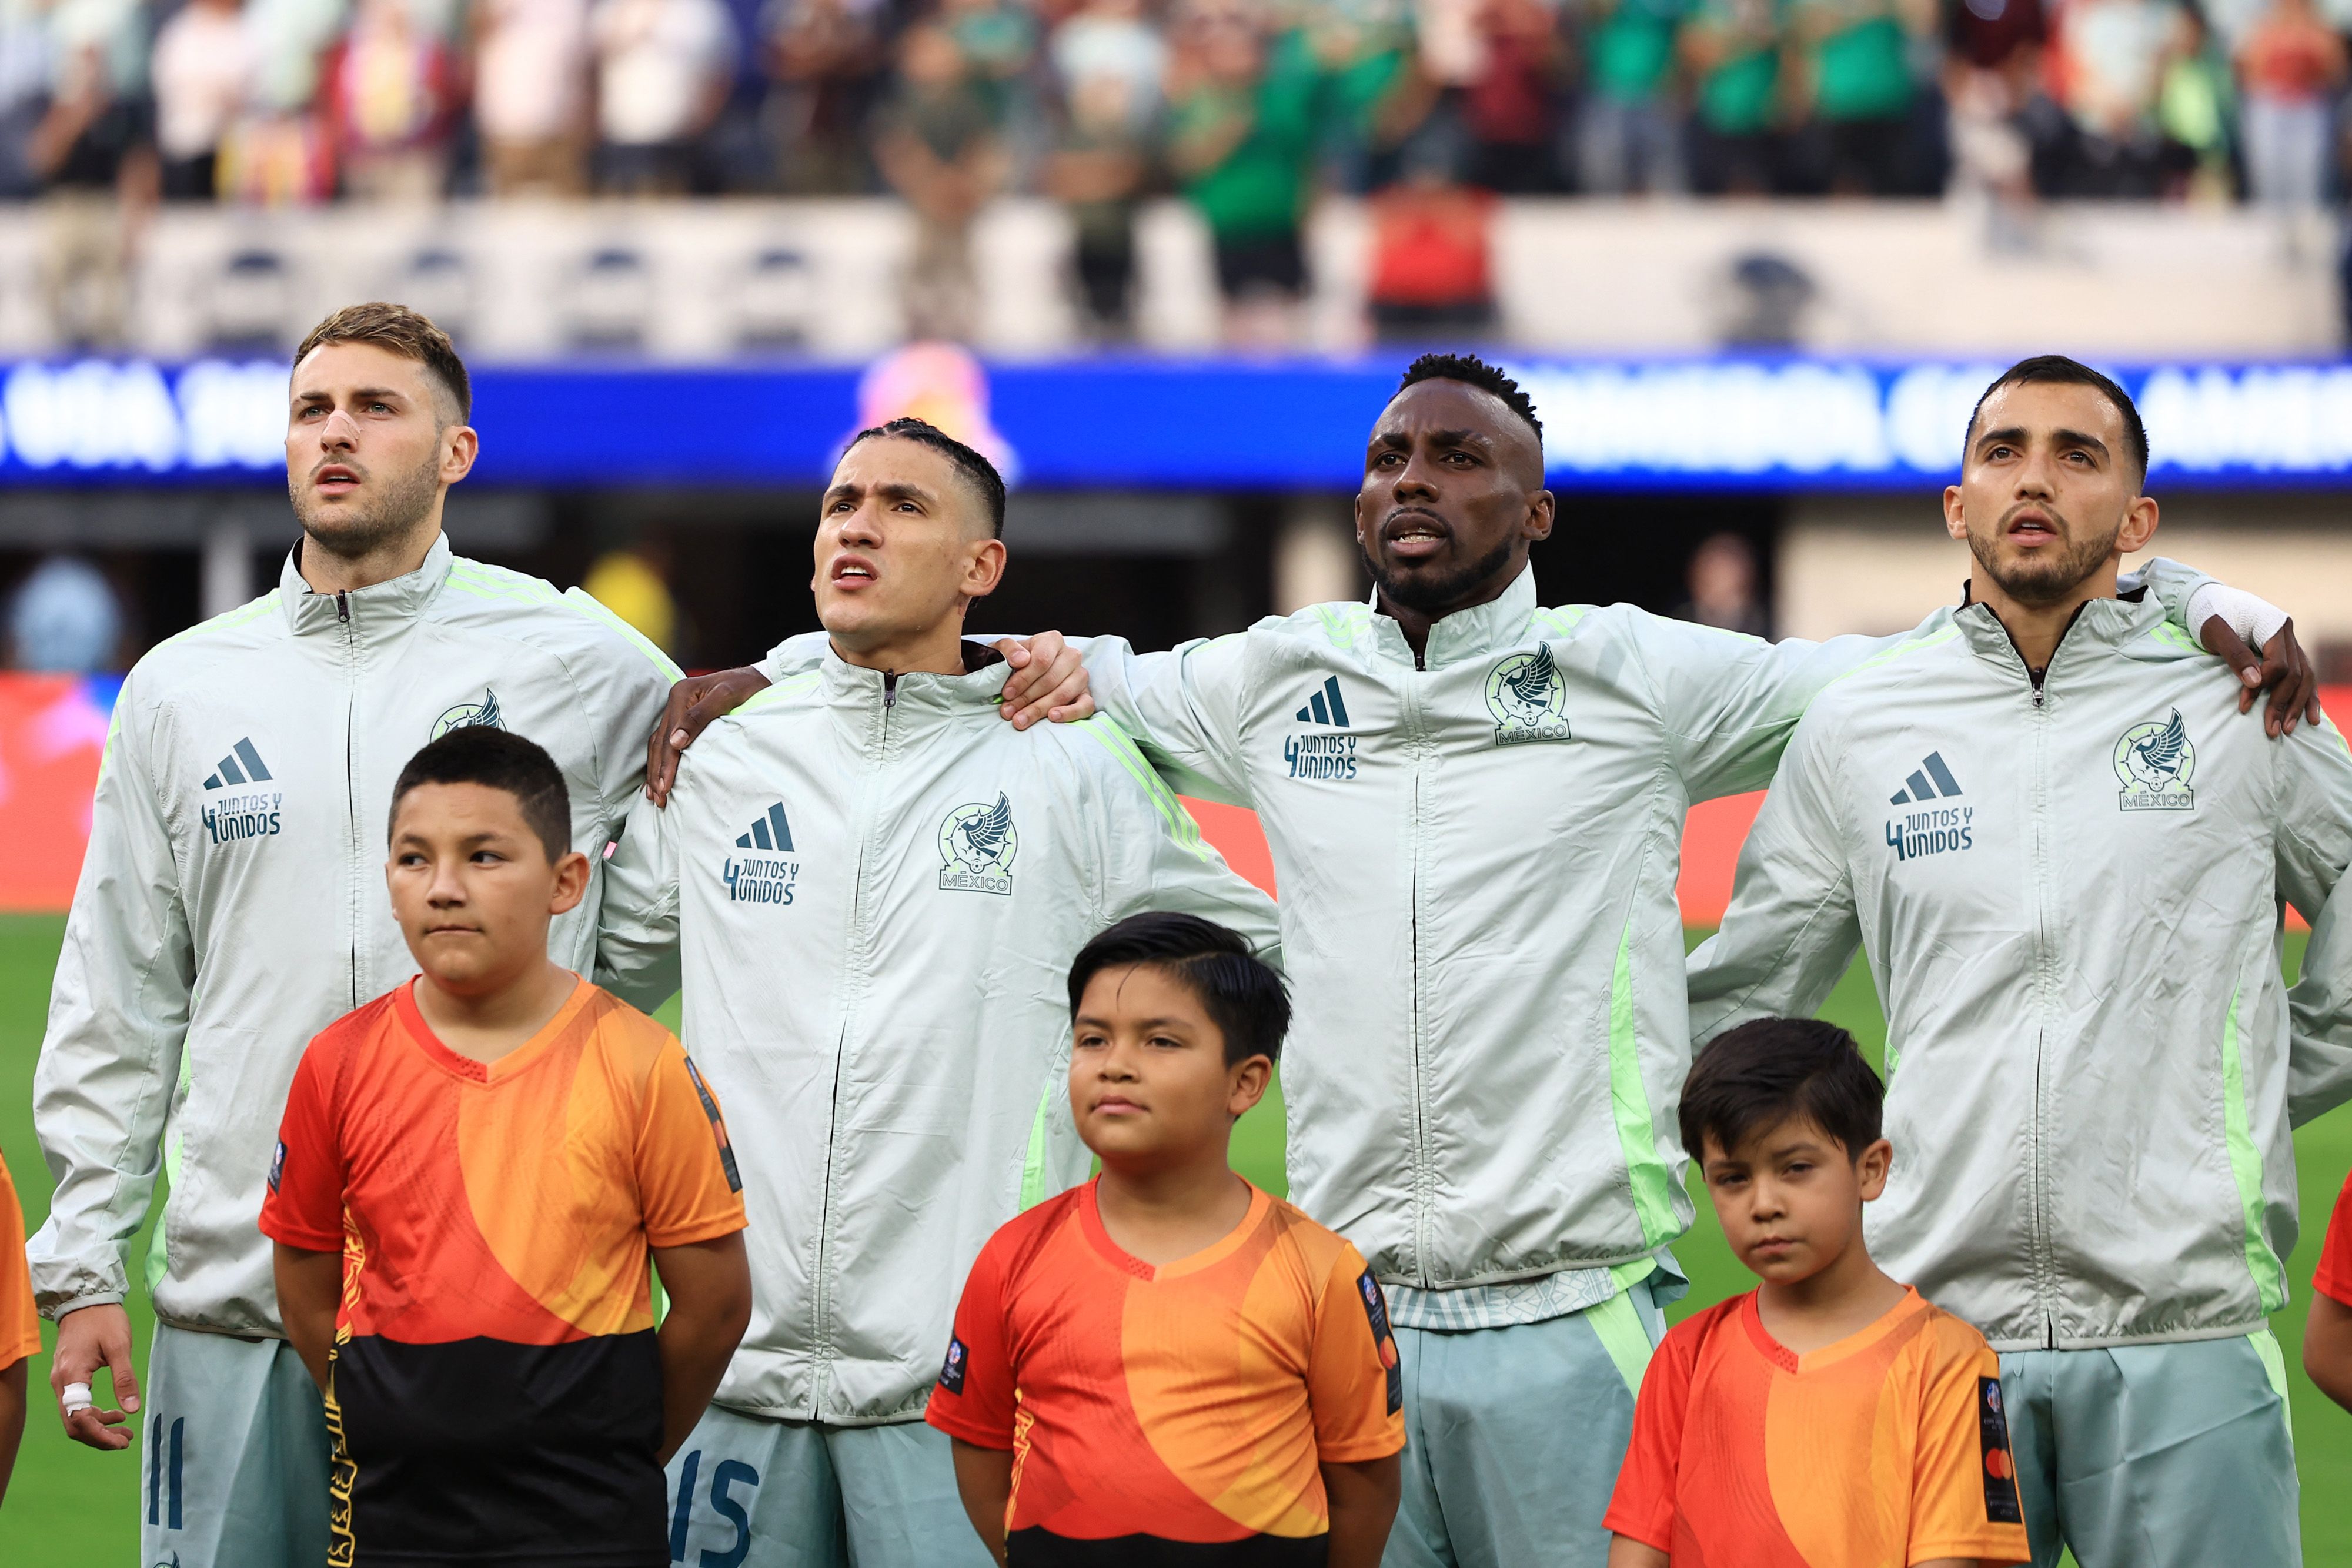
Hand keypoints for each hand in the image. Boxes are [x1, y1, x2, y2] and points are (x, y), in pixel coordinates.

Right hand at [51, 1302, 137, 1450]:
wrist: (86, 1301)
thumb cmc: (103, 1320)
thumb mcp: (120, 1346)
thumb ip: (125, 1379)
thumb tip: (132, 1410)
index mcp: (71, 1377)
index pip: (79, 1419)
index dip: (99, 1435)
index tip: (122, 1441)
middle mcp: (60, 1383)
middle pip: (74, 1424)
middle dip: (99, 1437)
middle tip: (126, 1440)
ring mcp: (61, 1381)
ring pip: (74, 1417)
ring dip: (98, 1427)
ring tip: (124, 1430)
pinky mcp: (67, 1377)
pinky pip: (76, 1405)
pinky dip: (93, 1414)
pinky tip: (114, 1413)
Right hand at [645, 667, 771, 804]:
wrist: (757, 676)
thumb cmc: (744, 686)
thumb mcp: (725, 696)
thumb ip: (700, 717)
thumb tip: (676, 742)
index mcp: (681, 694)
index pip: (669, 737)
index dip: (666, 764)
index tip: (665, 787)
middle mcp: (675, 701)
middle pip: (660, 742)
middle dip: (657, 772)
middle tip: (659, 798)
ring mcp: (677, 709)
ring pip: (659, 743)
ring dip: (655, 769)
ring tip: (655, 794)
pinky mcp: (683, 716)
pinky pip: (665, 741)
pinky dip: (661, 759)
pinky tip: (659, 775)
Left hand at [994, 632, 1093, 728]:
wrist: (1019, 673)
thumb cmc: (1013, 663)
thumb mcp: (1003, 651)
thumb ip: (1008, 649)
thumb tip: (1021, 659)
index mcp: (1052, 640)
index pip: (1042, 660)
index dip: (1023, 679)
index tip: (1007, 693)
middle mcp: (1071, 656)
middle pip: (1051, 680)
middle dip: (1026, 698)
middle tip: (1008, 711)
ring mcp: (1080, 675)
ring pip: (1064, 694)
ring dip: (1040, 709)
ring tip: (1020, 720)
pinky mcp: (1086, 695)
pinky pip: (1085, 706)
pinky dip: (1069, 714)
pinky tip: (1052, 717)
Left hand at [2200, 615, 2321, 737]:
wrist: (2208, 600)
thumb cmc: (2209, 616)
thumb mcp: (2216, 633)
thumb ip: (2235, 655)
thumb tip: (2256, 682)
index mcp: (2273, 624)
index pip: (2278, 664)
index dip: (2262, 687)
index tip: (2244, 706)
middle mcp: (2287, 633)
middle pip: (2294, 674)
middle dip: (2283, 704)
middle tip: (2272, 730)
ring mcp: (2289, 642)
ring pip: (2304, 676)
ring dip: (2298, 704)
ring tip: (2290, 729)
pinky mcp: (2286, 651)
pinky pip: (2304, 674)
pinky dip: (2307, 695)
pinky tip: (2311, 716)